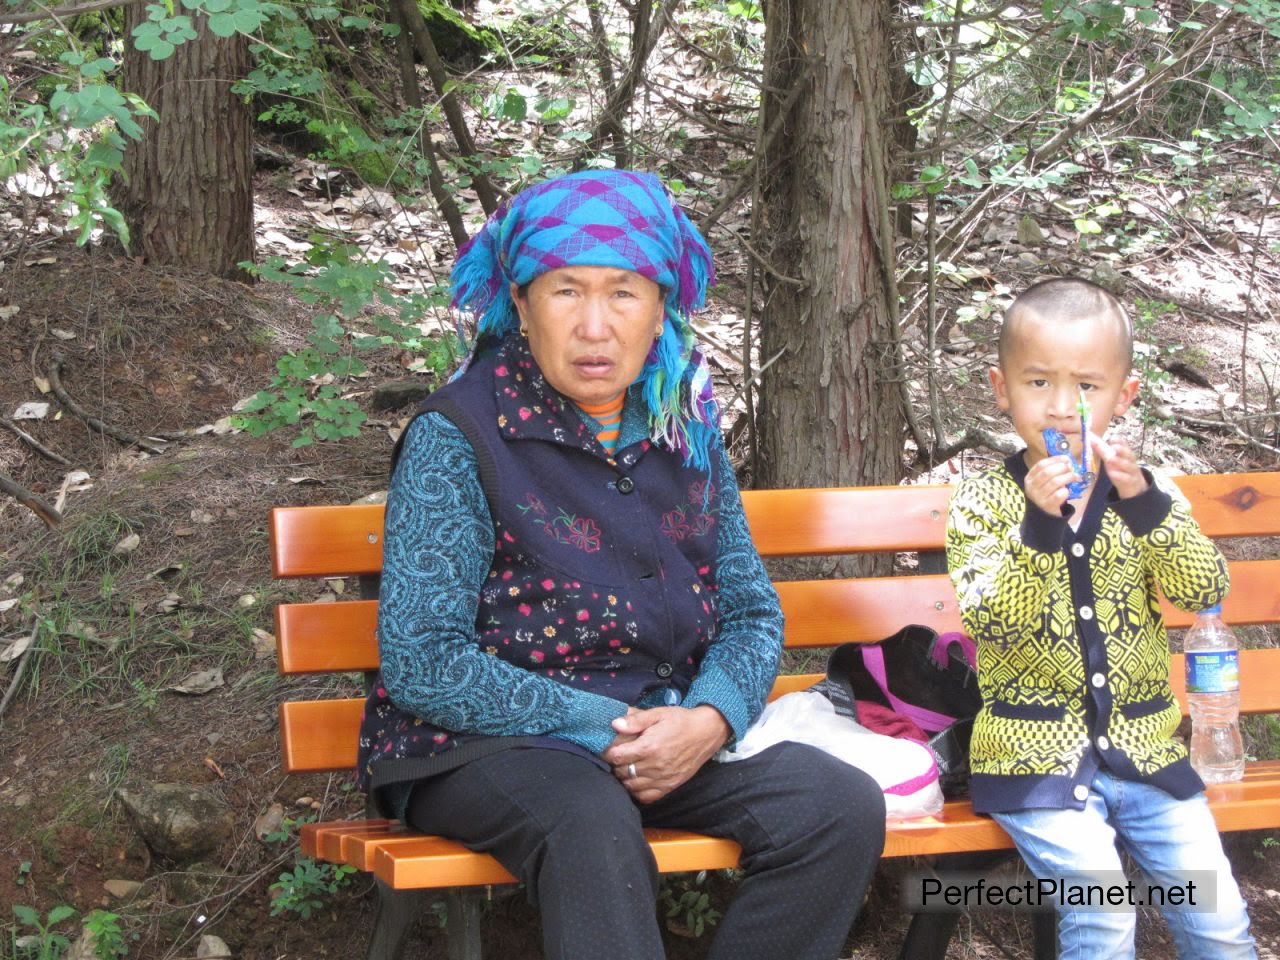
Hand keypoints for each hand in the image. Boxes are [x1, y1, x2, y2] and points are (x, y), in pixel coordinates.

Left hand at [602, 705, 730, 803]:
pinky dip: (637, 791)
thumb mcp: (658, 714)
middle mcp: (655, 766)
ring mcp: (663, 779)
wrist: (706, 733)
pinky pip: (646, 796)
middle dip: (616, 764)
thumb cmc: (680, 721)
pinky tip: (637, 780)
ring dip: (625, 778)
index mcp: (649, 747)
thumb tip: (615, 724)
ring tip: (627, 767)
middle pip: (622, 772)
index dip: (608, 753)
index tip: (608, 748)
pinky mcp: (670, 786)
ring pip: (631, 786)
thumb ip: (636, 719)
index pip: (616, 757)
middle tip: (618, 756)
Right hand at [1025, 454, 1077, 514]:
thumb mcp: (1042, 482)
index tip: (1066, 458)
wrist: (1041, 515)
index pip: (1041, 465)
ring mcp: (1039, 497)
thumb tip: (1067, 461)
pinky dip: (1066, 491)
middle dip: (1062, 468)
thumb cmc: (1045, 494)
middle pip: (1047, 472)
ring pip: (1055, 482)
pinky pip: (1059, 495)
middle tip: (1071, 468)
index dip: (1055, 460)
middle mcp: (1032, 487)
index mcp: (1029, 478)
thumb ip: (1051, 471)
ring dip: (1068, 477)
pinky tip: (1068, 491)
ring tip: (1075, 477)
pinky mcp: (1048, 506)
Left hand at [1090, 432, 1147, 498]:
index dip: (1119, 442)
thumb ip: (1104, 452)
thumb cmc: (1121, 470)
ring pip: (1128, 466)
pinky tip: (1112, 473)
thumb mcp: (1113, 461)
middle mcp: (1130, 461)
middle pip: (1129, 454)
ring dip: (1119, 462)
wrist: (1134, 487)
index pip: (1125, 445)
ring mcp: (1132, 472)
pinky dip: (1119, 476)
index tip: (1112, 438)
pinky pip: (1126, 478)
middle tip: (1114, 447)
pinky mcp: (1131, 482)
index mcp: (1126, 454)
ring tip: (1110, 459)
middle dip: (1122, 450)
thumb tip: (1091, 441)